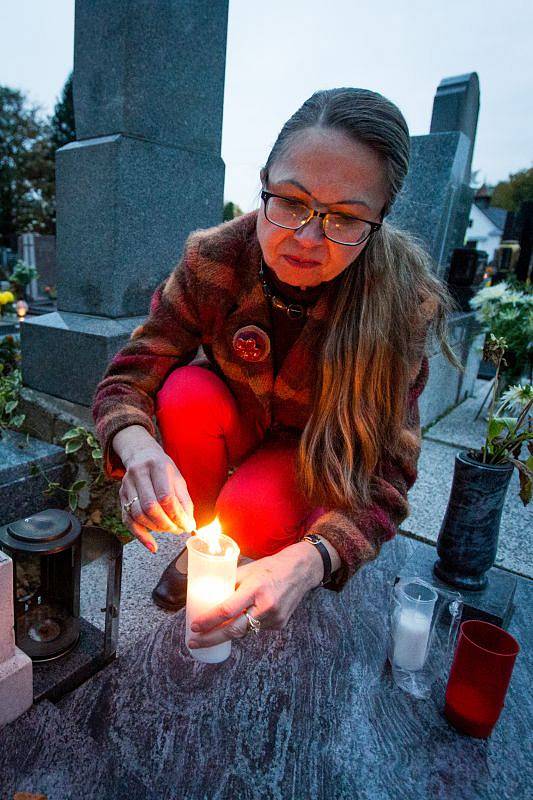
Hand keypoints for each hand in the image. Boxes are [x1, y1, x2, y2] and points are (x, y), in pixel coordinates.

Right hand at [116, 430, 195, 552]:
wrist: (141, 455)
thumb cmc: (163, 469)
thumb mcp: (178, 479)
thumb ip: (184, 501)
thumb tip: (190, 525)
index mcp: (157, 466)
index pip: (166, 496)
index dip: (177, 515)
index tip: (187, 525)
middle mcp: (139, 474)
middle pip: (150, 506)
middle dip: (166, 523)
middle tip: (178, 529)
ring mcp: (127, 485)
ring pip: (138, 514)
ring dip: (155, 528)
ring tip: (168, 529)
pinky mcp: (121, 497)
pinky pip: (127, 520)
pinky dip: (140, 535)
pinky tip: (151, 545)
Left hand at [187, 544, 316, 648]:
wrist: (300, 571)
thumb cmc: (270, 568)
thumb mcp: (248, 570)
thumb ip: (230, 583)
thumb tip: (206, 595)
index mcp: (255, 588)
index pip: (227, 610)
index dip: (209, 620)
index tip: (194, 626)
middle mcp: (265, 605)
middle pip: (233, 630)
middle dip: (211, 638)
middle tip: (194, 642)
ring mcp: (274, 617)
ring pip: (244, 631)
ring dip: (227, 632)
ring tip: (212, 631)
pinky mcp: (279, 624)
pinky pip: (256, 629)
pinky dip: (246, 625)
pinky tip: (244, 617)